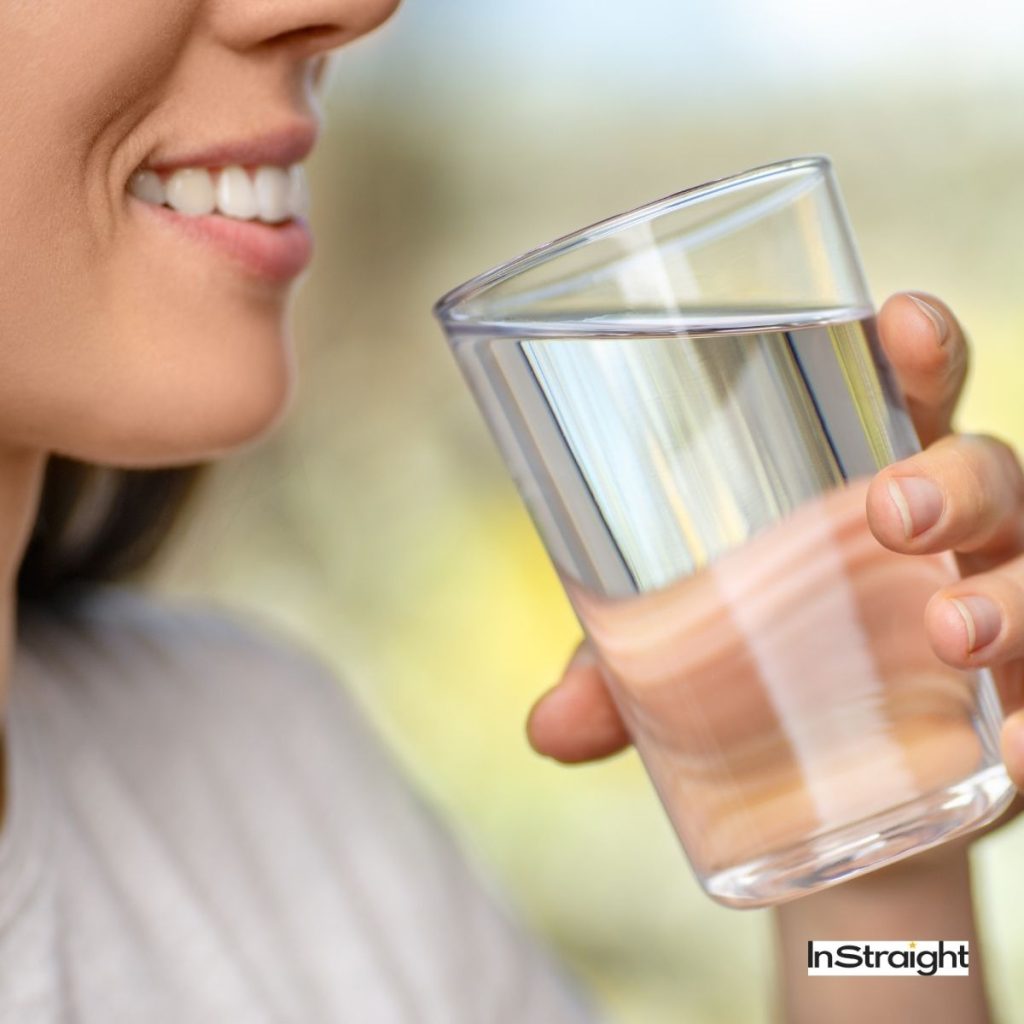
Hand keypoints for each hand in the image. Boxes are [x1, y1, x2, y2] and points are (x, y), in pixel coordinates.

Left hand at [527, 291, 1023, 794]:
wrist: (831, 782)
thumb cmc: (759, 668)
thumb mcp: (681, 658)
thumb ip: (619, 677)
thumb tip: (549, 729)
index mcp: (869, 484)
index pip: (911, 394)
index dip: (921, 347)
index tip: (896, 319)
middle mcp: (950, 538)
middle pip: (989, 470)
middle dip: (955, 478)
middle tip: (889, 512)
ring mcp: (998, 611)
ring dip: (1012, 597)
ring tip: (951, 633)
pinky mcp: (1018, 705)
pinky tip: (1010, 752)